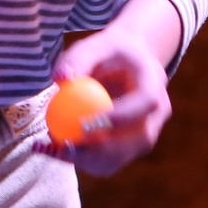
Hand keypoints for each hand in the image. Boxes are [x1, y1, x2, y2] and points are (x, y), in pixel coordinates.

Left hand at [49, 18, 175, 177]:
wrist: (128, 63)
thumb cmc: (108, 52)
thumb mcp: (95, 45)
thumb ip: (78, 59)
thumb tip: (60, 79)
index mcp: (154, 86)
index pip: (145, 105)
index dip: (120, 117)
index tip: (85, 123)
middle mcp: (156, 116)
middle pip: (137, 141)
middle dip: (100, 150)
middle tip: (64, 146)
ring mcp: (146, 135)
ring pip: (120, 158)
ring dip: (85, 160)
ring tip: (51, 147)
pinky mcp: (129, 148)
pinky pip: (106, 161)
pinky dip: (80, 160)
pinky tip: (53, 150)